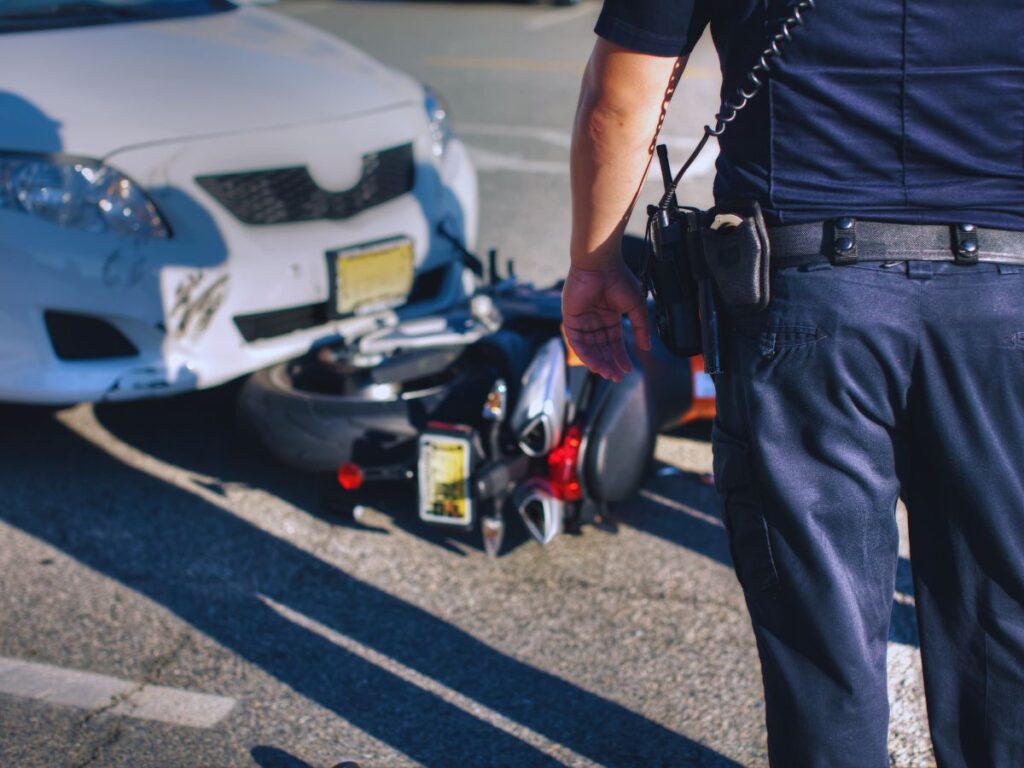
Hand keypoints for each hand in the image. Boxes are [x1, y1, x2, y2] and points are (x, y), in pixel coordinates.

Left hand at [562, 260, 651, 382]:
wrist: (600, 264)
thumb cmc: (619, 279)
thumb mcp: (635, 306)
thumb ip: (641, 327)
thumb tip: (647, 347)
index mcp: (609, 316)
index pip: (614, 342)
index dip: (620, 356)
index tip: (627, 369)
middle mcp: (595, 320)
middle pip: (602, 348)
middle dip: (609, 363)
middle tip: (616, 377)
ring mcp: (582, 320)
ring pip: (590, 348)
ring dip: (598, 362)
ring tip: (608, 374)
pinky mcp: (571, 319)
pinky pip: (577, 342)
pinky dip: (585, 354)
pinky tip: (595, 364)